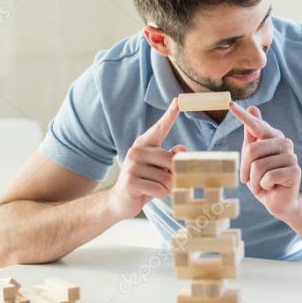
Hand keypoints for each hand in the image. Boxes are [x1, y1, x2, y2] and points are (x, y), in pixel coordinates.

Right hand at [109, 97, 185, 220]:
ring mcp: (132, 166)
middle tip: (164, 182)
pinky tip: (148, 195)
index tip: (178, 100)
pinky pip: (159, 190)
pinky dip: (160, 196)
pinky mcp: (131, 181)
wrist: (120, 201)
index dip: (170, 114)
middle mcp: (137, 151)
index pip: (160, 128)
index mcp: (144, 144)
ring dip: (166, 188)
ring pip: (167, 178)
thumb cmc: (145, 182)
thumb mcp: (159, 169)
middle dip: (173, 176)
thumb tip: (181, 149)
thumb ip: (170, 158)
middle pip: (171, 161)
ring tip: (154, 189)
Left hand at [228, 101, 299, 219]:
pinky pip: (269, 176)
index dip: (242, 116)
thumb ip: (251, 136)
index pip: (256, 125)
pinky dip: (264, 186)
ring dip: (255, 181)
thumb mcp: (252, 159)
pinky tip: (271, 187)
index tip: (229, 104)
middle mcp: (284, 143)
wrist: (278, 201)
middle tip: (249, 179)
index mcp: (273, 137)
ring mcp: (291, 156)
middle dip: (245, 169)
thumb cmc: (263, 179)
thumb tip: (253, 107)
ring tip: (262, 185)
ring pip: (259, 166)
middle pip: (251, 150)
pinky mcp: (295, 171)